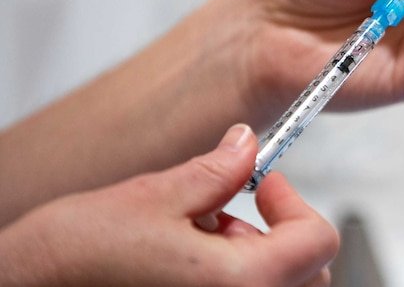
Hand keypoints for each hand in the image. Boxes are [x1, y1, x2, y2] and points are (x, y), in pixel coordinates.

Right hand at [0, 125, 337, 286]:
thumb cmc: (70, 263)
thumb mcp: (153, 197)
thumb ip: (217, 171)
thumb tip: (247, 145)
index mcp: (241, 286)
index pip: (318, 241)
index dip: (295, 202)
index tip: (265, 184)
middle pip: (306, 274)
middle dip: (279, 233)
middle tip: (234, 209)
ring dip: (252, 257)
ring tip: (193, 235)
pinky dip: (231, 279)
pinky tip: (182, 261)